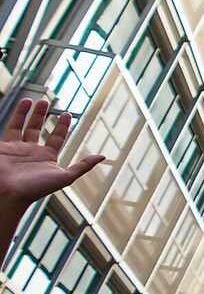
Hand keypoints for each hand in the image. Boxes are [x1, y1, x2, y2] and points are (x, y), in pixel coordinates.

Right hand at [0, 95, 102, 213]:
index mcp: (46, 157)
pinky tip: (15, 109)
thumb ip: (83, 166)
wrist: (9, 194)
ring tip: (30, 99)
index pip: (56, 137)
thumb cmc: (36, 188)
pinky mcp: (1, 148)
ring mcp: (15, 149)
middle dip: (40, 115)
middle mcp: (31, 152)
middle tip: (45, 101)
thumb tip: (103, 156)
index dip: (61, 126)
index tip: (66, 113)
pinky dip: (12, 120)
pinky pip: (8, 130)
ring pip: (20, 126)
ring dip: (24, 113)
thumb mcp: (65, 177)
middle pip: (36, 129)